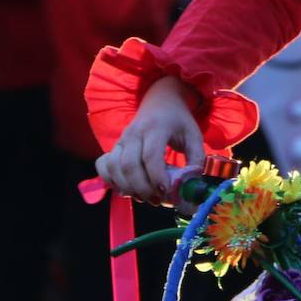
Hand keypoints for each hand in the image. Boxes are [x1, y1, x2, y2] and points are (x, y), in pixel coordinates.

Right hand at [95, 76, 203, 203]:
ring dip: (127, 188)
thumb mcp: (194, 135)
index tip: (166, 192)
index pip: (150, 155)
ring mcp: (122, 139)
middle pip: (129, 165)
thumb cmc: (178, 121)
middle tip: (157, 200)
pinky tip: (126, 189)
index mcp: (156, 127)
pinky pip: (103, 165)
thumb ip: (196, 159)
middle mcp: (135, 133)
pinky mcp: (115, 146)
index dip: (156, 177)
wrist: (161, 100)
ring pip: (114, 167)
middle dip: (142, 188)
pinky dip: (111, 181)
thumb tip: (192, 185)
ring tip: (144, 198)